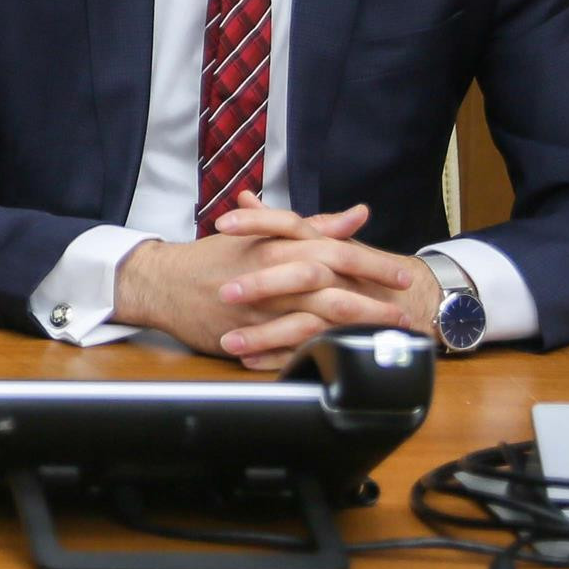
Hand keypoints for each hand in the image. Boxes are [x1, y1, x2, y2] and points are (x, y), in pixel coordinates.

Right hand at [114, 197, 414, 369]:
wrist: (164, 282)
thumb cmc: (214, 258)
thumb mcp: (262, 234)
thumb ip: (313, 226)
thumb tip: (356, 215)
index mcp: (279, 245)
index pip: (336, 251)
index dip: (372, 264)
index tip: (401, 277)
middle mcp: (274, 274)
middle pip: (335, 286)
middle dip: (375, 301)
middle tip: (404, 312)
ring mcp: (262, 307)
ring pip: (318, 317)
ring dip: (356, 328)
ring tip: (384, 337)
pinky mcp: (250, 333)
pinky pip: (292, 344)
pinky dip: (320, 348)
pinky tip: (343, 354)